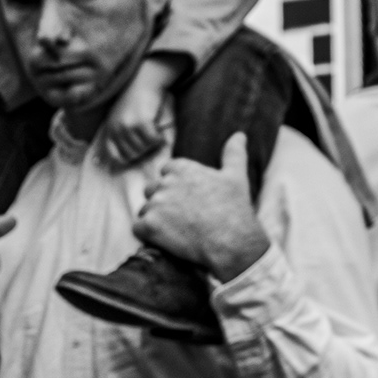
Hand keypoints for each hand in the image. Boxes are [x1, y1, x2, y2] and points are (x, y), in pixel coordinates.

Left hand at [95, 56, 183, 168]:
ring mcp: (128, 127)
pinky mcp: (141, 123)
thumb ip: (120, 134)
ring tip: (155, 132)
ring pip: (143, 148)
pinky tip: (160, 131)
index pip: (114, 156)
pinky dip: (159, 138)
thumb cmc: (136, 99)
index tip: (138, 154)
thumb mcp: (120, 116)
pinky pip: (153, 140)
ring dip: (152, 144)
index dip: (128, 158)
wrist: (144, 80)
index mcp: (110, 128)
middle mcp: (116, 129)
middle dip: (143, 150)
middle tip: (150, 139)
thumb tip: (124, 159)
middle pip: (132, 154)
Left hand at [132, 135, 270, 279]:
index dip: (176, 186)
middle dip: (163, 202)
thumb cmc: (234, 209)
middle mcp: (165, 183)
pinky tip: (165, 240)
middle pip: (152, 189)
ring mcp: (156, 204)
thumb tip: (239, 135)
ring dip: (155, 219)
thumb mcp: (236, 176)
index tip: (189, 199)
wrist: (231, 242)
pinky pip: (137, 228)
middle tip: (183, 217)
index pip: (166, 170)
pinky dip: (147, 234)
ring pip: (145, 209)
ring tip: (176, 230)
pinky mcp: (149, 226)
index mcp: (182, 168)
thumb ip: (233, 153)